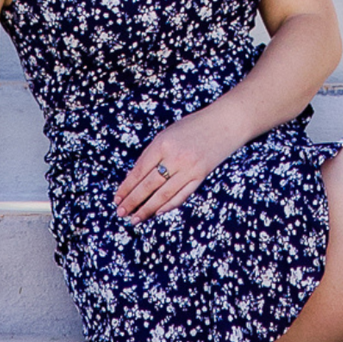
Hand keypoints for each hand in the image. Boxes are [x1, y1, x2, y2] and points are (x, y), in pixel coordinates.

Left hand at [114, 108, 230, 225]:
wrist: (225, 122)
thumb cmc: (192, 126)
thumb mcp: (168, 133)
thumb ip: (153, 154)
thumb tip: (136, 178)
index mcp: (162, 143)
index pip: (139, 171)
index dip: (126, 187)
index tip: (117, 198)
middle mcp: (175, 157)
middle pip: (149, 185)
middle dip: (133, 201)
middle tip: (121, 212)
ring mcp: (189, 169)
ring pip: (163, 195)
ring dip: (147, 209)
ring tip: (135, 218)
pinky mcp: (200, 176)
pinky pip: (181, 196)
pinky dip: (167, 206)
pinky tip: (156, 212)